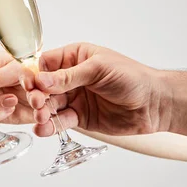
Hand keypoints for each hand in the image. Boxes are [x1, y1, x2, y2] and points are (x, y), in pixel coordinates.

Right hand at [25, 42, 166, 136]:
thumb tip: (41, 81)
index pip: (45, 64)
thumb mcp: (98, 69)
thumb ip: (69, 76)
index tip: (31, 85)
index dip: (36, 75)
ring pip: (49, 105)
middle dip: (38, 96)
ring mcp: (74, 98)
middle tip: (37, 103)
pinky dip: (50, 126)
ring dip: (42, 112)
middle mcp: (70, 78)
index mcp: (73, 58)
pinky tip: (42, 129)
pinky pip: (60, 121)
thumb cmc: (131, 77)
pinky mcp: (79, 117)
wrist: (155, 104)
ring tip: (41, 118)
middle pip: (43, 87)